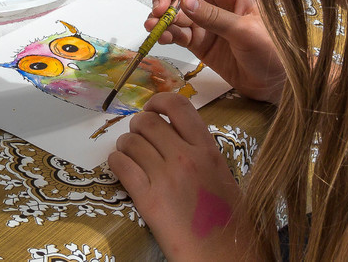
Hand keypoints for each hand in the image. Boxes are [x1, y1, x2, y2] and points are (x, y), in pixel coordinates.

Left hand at [109, 92, 248, 261]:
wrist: (225, 257)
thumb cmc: (230, 223)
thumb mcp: (224, 177)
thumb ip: (202, 154)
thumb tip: (178, 138)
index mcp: (208, 151)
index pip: (178, 106)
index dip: (159, 101)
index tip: (152, 109)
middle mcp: (186, 158)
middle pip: (147, 121)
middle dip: (137, 125)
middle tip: (138, 136)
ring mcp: (166, 178)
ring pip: (130, 142)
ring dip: (125, 145)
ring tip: (129, 154)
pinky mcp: (148, 199)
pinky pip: (121, 166)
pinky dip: (116, 162)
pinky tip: (121, 168)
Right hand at [148, 0, 283, 103]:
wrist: (275, 86)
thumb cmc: (271, 52)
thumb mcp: (245, 32)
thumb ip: (215, 17)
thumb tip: (185, 1)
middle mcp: (217, 2)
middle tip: (159, 11)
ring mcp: (206, 21)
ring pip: (177, 11)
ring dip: (162, 17)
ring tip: (154, 27)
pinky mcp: (199, 41)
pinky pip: (178, 32)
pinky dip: (166, 33)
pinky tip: (161, 38)